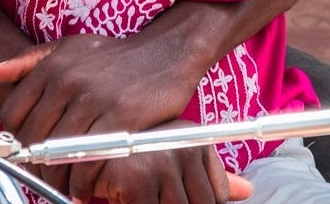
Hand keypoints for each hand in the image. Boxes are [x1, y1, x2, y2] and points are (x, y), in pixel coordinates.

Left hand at [0, 34, 215, 201]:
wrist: (165, 51)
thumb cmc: (116, 54)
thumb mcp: (71, 47)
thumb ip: (31, 60)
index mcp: (53, 66)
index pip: (13, 113)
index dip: (16, 139)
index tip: (29, 151)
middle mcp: (68, 81)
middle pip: (33, 138)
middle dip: (36, 165)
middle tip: (46, 176)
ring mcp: (94, 99)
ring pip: (59, 153)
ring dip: (58, 178)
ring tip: (65, 185)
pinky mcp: (120, 117)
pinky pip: (89, 159)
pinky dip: (84, 180)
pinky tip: (87, 186)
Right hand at [84, 124, 252, 203]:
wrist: (82, 132)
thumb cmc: (127, 149)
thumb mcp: (174, 158)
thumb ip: (210, 177)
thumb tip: (247, 191)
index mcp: (193, 141)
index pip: (216, 196)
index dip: (196, 202)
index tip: (166, 195)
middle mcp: (182, 148)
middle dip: (171, 203)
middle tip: (149, 192)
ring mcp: (161, 163)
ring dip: (152, 202)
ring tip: (138, 190)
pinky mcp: (138, 179)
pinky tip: (121, 195)